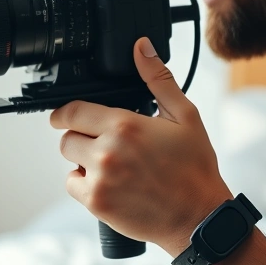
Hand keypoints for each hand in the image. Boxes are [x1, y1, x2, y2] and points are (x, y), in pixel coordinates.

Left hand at [51, 37, 232, 256]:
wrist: (199, 217)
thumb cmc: (195, 167)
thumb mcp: (185, 116)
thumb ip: (158, 79)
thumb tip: (142, 47)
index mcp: (125, 125)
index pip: (73, 110)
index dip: (66, 112)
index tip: (66, 114)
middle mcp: (107, 151)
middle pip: (67, 136)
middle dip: (81, 136)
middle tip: (104, 142)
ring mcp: (100, 179)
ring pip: (69, 160)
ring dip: (82, 159)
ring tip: (111, 163)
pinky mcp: (97, 203)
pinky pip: (72, 186)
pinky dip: (84, 184)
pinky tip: (109, 183)